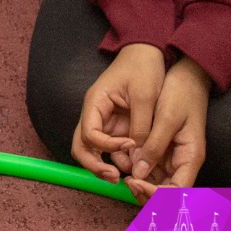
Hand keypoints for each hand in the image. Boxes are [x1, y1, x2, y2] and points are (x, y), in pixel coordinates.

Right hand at [71, 42, 165, 181]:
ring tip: (126, 177)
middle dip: (94, 164)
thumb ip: (141, 126)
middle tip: (114, 177)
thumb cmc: (143, 68)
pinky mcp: (116, 125)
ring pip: (94, 149)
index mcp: (95, 103)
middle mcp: (95, 114)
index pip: (89, 133)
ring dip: (105, 163)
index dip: (107, 145)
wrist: (147, 52)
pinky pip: (111, 146)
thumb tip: (139, 155)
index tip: (131, 145)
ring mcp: (104, 120)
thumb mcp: (145, 97)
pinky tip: (135, 164)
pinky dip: (119, 158)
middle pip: (82, 146)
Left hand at [126, 58, 209, 200]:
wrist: (185, 78)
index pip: (176, 192)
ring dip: (138, 183)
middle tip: (124, 182)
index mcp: (190, 158)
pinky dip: (134, 169)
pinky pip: (147, 168)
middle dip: (144, 192)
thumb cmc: (180, 95)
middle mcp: (181, 163)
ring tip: (119, 174)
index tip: (133, 183)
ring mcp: (170, 158)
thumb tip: (137, 173)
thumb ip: (154, 145)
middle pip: (165, 192)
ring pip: (154, 182)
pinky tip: (121, 161)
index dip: (155, 194)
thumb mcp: (167, 118)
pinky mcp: (160, 150)